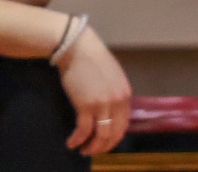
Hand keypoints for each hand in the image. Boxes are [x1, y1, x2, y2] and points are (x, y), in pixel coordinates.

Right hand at [57, 25, 131, 154]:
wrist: (75, 45)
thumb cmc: (89, 56)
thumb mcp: (110, 74)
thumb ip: (113, 91)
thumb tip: (109, 106)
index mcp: (125, 94)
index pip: (124, 124)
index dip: (114, 136)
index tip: (106, 141)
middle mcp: (117, 102)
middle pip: (115, 132)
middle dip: (105, 146)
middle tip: (95, 151)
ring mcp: (102, 104)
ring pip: (101, 134)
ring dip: (93, 147)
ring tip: (84, 151)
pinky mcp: (85, 105)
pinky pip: (84, 129)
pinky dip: (78, 139)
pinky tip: (71, 143)